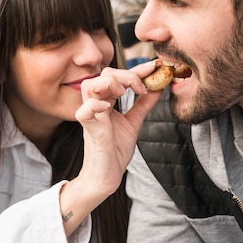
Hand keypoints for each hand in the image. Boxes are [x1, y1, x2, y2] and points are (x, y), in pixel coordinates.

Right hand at [59, 62, 162, 234]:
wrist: (107, 175)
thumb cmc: (115, 150)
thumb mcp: (134, 122)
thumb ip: (143, 104)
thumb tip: (158, 87)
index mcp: (106, 101)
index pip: (118, 76)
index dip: (137, 70)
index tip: (155, 67)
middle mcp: (96, 105)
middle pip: (103, 75)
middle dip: (125, 74)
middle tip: (142, 87)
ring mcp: (91, 116)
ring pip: (89, 86)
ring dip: (109, 83)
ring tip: (124, 92)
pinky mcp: (89, 129)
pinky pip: (84, 111)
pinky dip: (95, 105)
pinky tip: (109, 107)